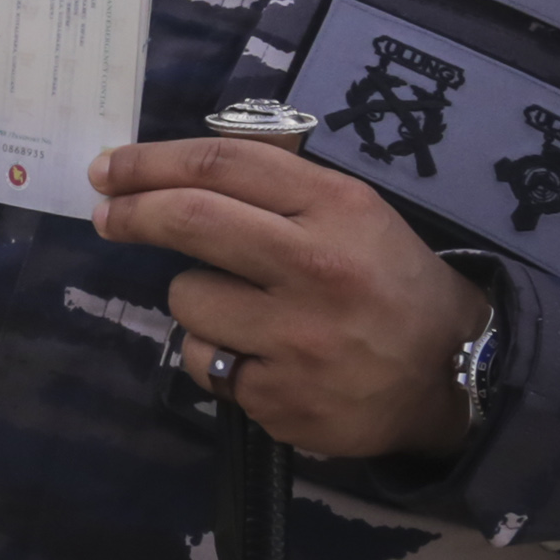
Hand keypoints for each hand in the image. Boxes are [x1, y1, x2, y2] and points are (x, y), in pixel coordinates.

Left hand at [89, 136, 487, 457]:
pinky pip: (205, 363)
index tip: (110, 168)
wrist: (454, 375)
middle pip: (190, 220)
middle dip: (132, 212)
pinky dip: (218, 356)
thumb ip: (278, 187)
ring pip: (187, 299)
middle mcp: (315, 267)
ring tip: (244, 310)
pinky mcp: (280, 397)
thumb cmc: (390, 281)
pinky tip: (260, 357)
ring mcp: (296, 338)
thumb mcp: (355, 212)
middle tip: (106, 214)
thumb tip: (177, 167)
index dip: (151, 162)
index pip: (223, 165)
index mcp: (337, 208)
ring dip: (195, 299)